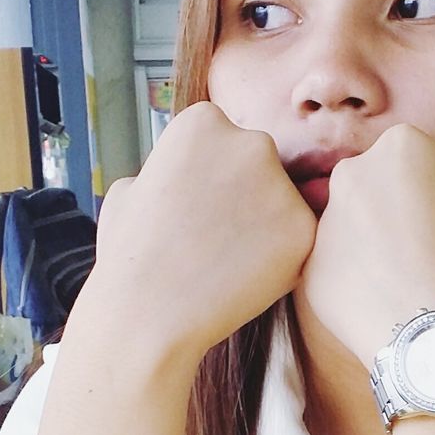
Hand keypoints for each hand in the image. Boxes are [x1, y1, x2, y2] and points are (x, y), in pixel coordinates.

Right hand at [76, 103, 315, 362]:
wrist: (148, 312)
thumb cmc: (130, 255)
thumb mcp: (131, 187)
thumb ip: (169, 168)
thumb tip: (189, 170)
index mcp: (204, 121)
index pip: (224, 139)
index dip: (208, 177)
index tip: (191, 207)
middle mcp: (250, 141)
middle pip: (259, 164)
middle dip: (244, 194)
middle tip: (213, 236)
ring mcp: (281, 184)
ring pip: (281, 202)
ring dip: (265, 225)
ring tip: (226, 261)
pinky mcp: (304, 228)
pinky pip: (297, 238)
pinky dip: (280, 258)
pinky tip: (244, 277)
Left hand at [299, 125, 434, 366]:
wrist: (433, 336)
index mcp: (401, 146)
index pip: (425, 158)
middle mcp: (352, 172)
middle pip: (387, 186)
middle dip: (408, 209)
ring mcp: (325, 221)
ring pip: (360, 224)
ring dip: (382, 242)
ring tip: (413, 279)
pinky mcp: (311, 266)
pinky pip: (341, 265)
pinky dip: (362, 277)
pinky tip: (389, 299)